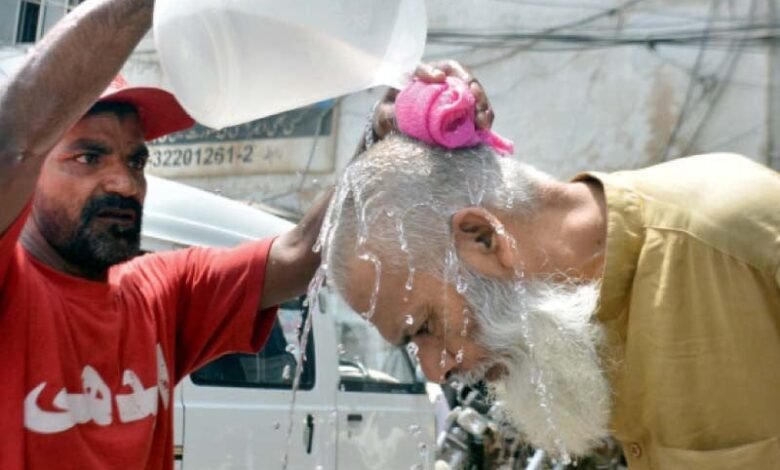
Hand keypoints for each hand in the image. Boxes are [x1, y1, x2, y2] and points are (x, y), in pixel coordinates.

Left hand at [371, 60, 493, 140]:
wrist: (400, 126)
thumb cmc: (391, 114)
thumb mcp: (385, 114)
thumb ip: (388, 114)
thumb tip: (395, 115)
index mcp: (417, 75)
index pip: (423, 67)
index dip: (430, 71)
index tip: (438, 78)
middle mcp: (440, 79)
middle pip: (460, 76)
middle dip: (472, 89)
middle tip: (477, 104)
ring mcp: (454, 92)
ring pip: (473, 91)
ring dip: (483, 105)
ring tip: (484, 121)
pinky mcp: (462, 107)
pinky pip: (477, 108)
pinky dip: (484, 116)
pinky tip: (486, 127)